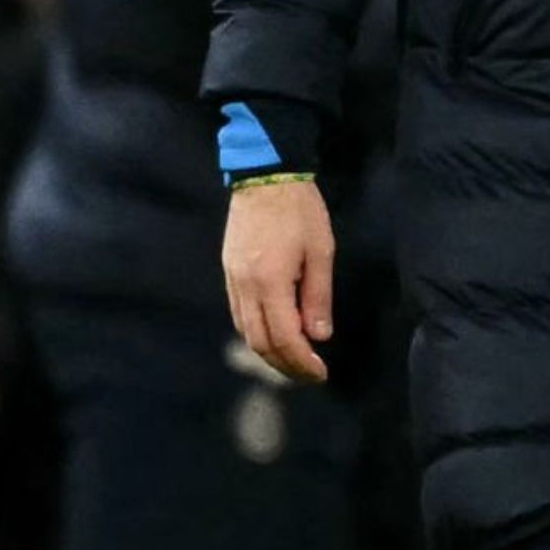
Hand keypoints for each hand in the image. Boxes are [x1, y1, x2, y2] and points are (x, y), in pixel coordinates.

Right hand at [225, 176, 335, 381]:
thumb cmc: (300, 211)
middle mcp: (245, 287)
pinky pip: (238, 314)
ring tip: (293, 360)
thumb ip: (318, 297)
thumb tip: (319, 336)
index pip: (285, 338)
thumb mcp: (321, 252)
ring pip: (245, 331)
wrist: (264, 175)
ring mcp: (232, 279)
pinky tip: (273, 335)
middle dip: (285, 365)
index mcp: (270, 282)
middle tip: (309, 374)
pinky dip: (255, 333)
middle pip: (260, 342)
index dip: (302, 362)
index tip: (321, 373)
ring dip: (268, 353)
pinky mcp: (228, 271)